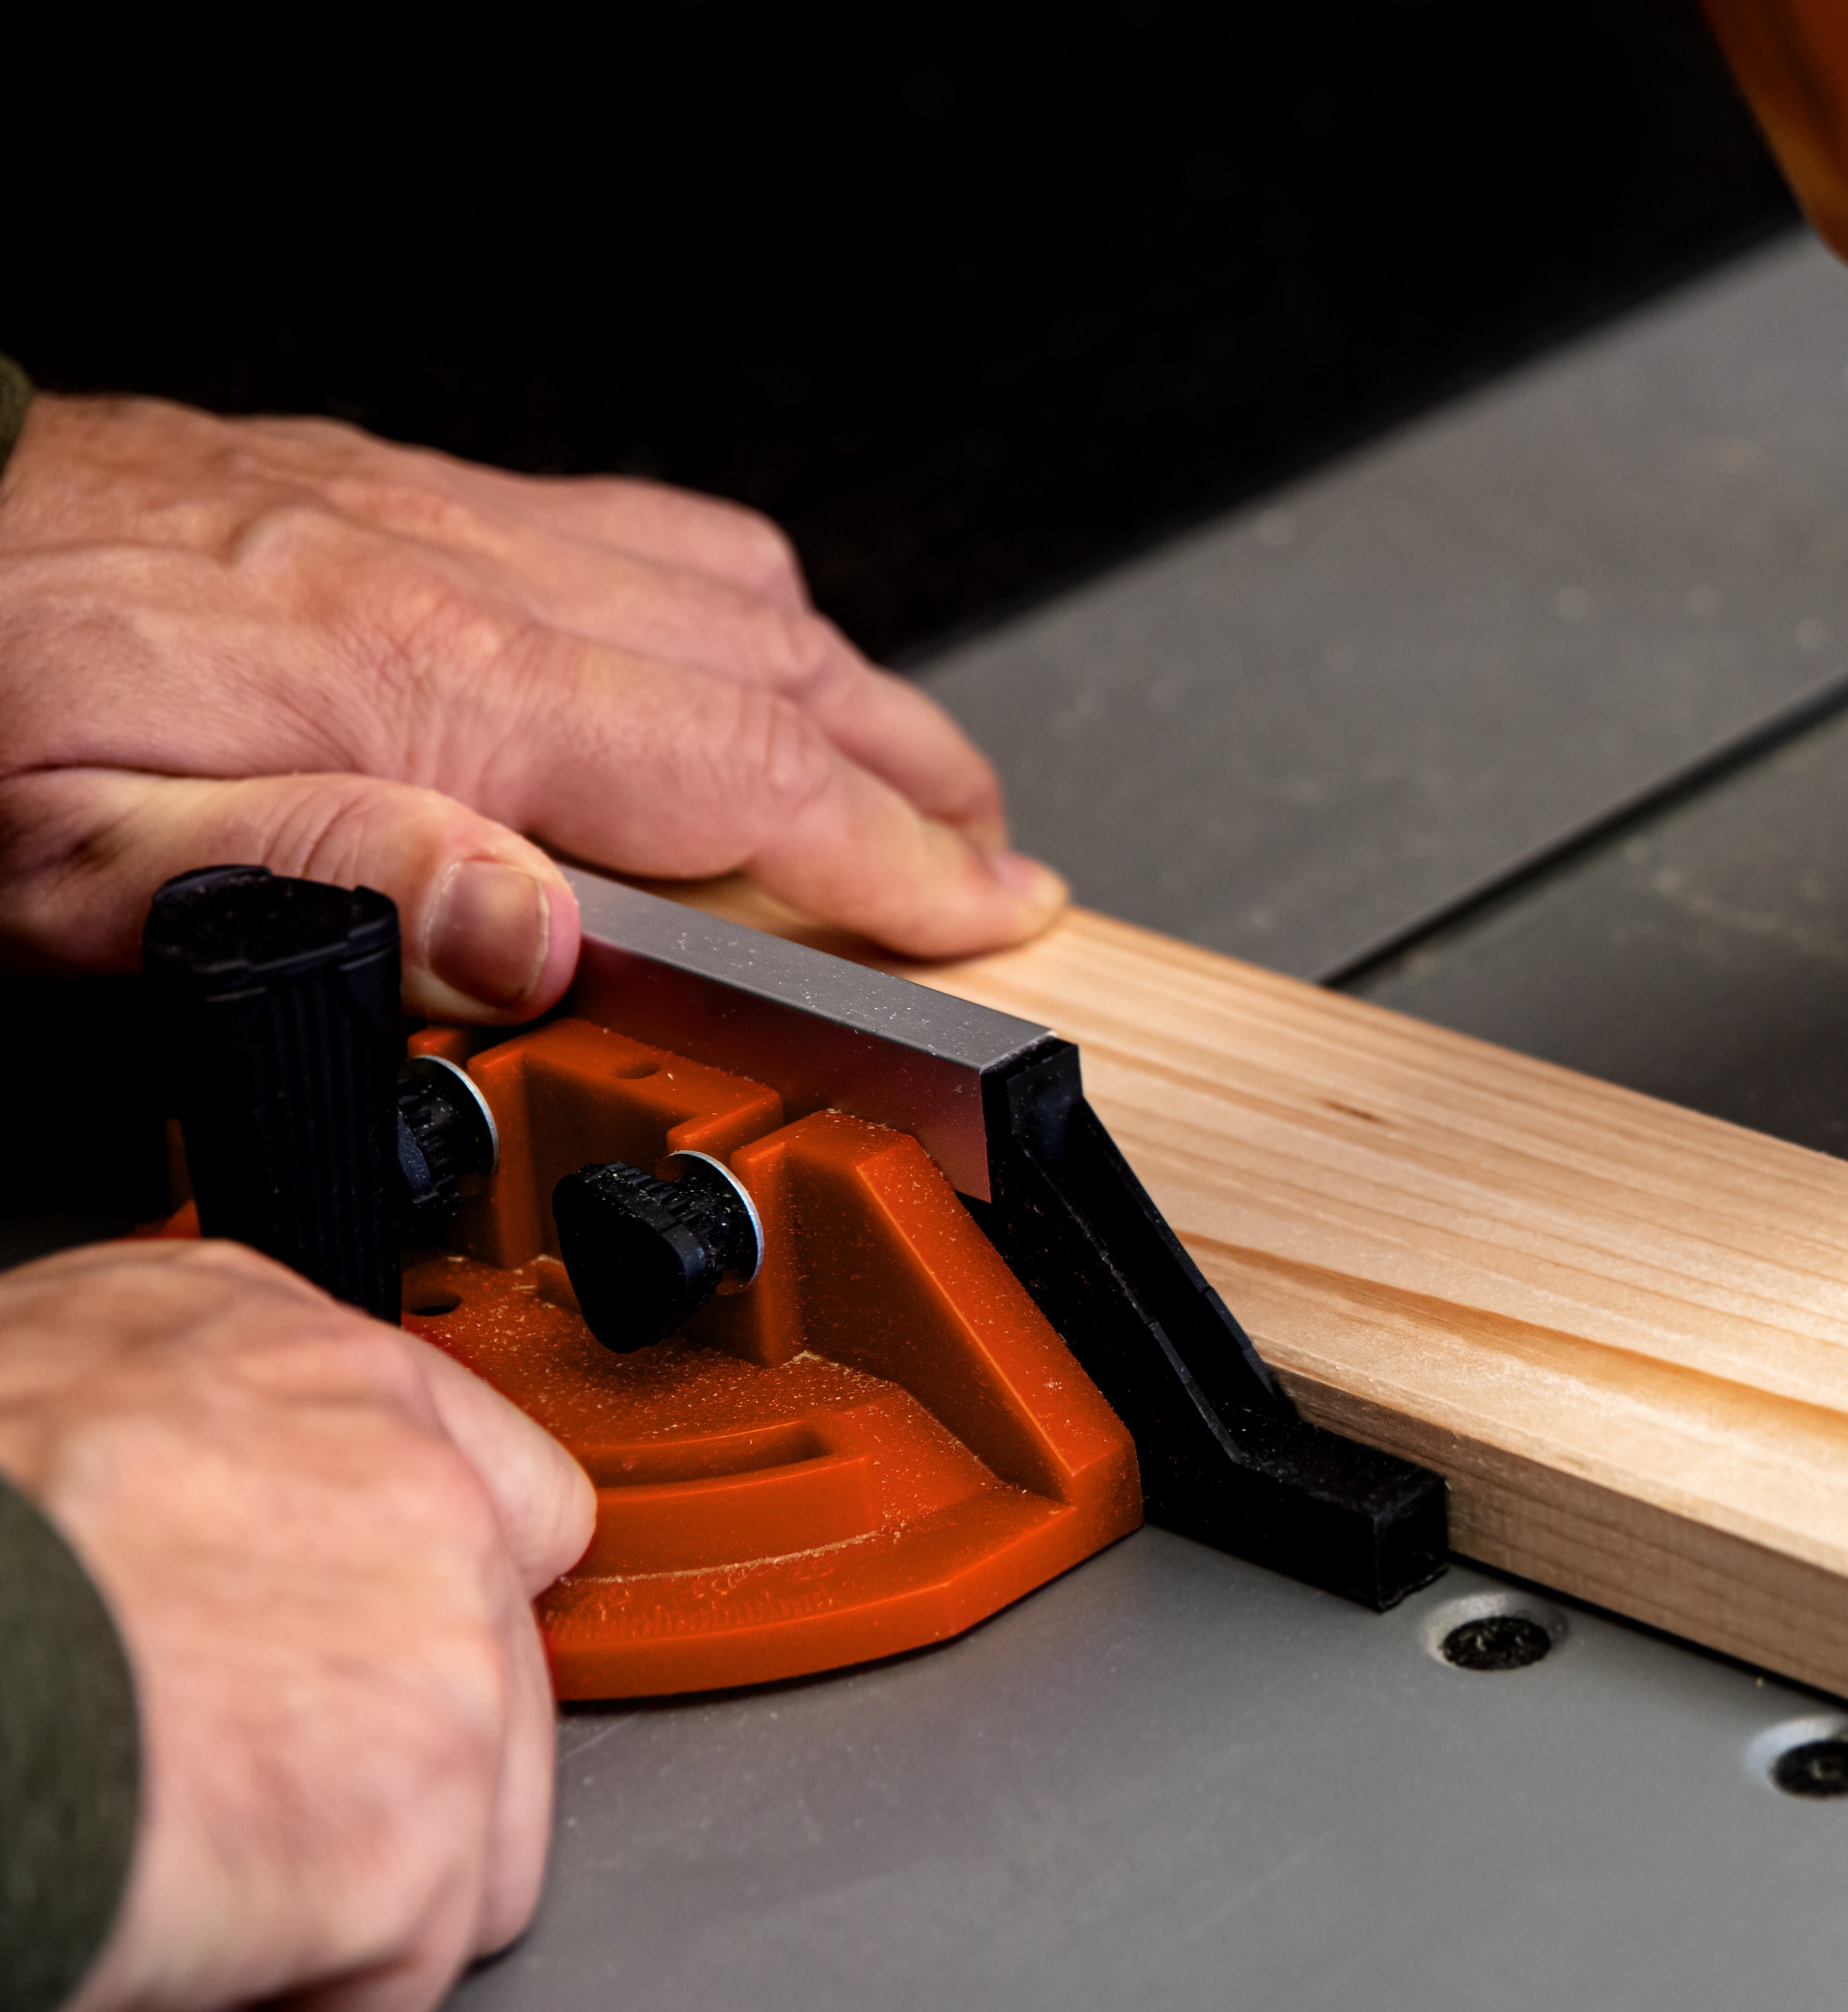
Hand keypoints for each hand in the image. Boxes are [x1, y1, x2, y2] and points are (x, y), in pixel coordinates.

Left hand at [0, 393, 1064, 1022]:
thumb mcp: (82, 866)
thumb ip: (327, 888)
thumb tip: (539, 932)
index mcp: (422, 686)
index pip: (739, 778)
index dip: (893, 858)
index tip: (989, 912)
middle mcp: (463, 575)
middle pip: (776, 672)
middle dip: (919, 779)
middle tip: (999, 861)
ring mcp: (439, 514)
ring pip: (729, 583)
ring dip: (854, 688)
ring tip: (915, 773)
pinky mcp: (398, 486)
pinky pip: (634, 524)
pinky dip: (744, 601)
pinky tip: (746, 645)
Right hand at [0, 1241, 593, 2011]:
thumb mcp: (55, 1386)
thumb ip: (203, 1451)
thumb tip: (203, 1536)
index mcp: (314, 1375)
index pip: (500, 1497)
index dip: (417, 1626)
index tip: (342, 1690)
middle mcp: (414, 1489)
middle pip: (495, 1689)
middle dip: (358, 1778)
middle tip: (188, 1798)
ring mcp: (443, 1660)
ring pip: (467, 1845)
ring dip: (315, 1898)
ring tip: (145, 1868)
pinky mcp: (414, 1830)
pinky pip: (390, 1982)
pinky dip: (256, 2011)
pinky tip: (132, 1947)